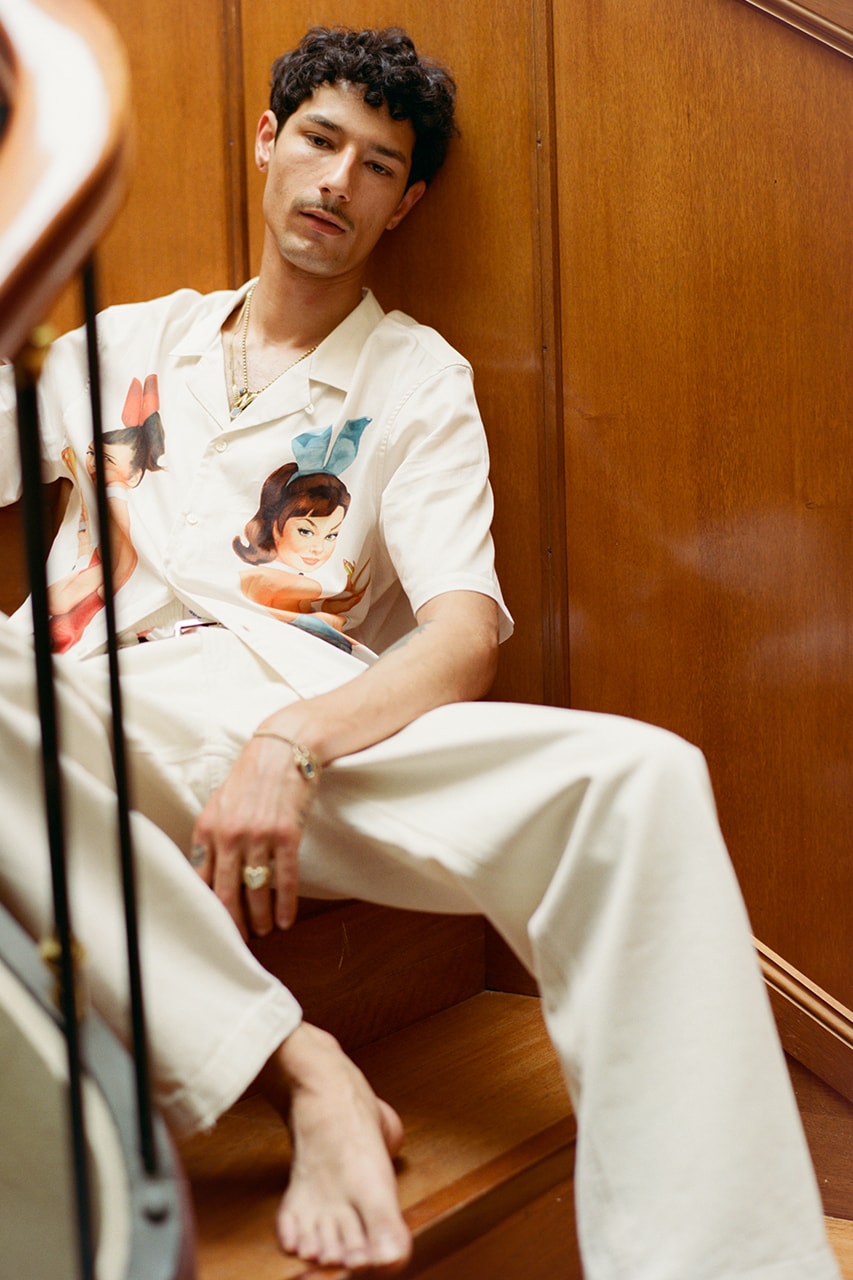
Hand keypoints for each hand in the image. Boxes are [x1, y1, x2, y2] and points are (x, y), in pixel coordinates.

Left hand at [190, 734, 315, 938]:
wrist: (285, 750)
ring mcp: (258, 836)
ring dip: (261, 919)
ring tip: (266, 931)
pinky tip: (287, 920)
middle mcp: (229, 835)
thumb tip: (208, 875)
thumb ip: (212, 837)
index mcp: (207, 828)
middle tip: (242, 941)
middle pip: (226, 894)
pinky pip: (284, 879)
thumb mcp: (221, 804)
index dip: (209, 910)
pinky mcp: (287, 835)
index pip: (201, 881)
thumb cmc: (252, 777)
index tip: (215, 927)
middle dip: (235, 924)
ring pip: (256, 891)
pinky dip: (286, 905)